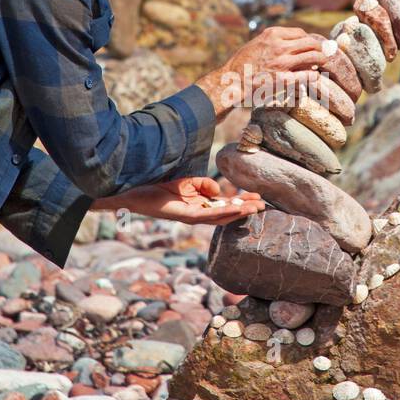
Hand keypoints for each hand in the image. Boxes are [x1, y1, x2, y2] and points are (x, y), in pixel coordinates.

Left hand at [92, 177, 264, 225]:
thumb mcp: (187, 183)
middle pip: (226, 214)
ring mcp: (192, 216)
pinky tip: (234, 209)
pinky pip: (208, 215)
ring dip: (239, 213)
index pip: (224, 206)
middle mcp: (197, 214)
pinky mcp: (186, 215)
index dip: (240, 203)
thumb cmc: (158, 187)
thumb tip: (219, 191)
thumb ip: (204, 185)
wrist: (136, 191)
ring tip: (255, 209)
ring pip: (221, 217)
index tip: (257, 198)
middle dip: (245, 209)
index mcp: (198, 205)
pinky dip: (223, 212)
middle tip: (263, 206)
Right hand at [196, 26, 330, 116]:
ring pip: (312, 56)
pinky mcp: (283, 79)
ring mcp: (282, 62)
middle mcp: (279, 46)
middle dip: (322, 47)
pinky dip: (314, 74)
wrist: (230, 80)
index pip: (300, 33)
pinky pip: (306, 74)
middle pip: (310, 42)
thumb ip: (274, 42)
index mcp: (272, 34)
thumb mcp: (256, 44)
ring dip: (322, 59)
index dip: (310, 38)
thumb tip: (291, 44)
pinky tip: (316, 75)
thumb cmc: (241, 63)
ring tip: (326, 63)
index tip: (315, 44)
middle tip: (329, 52)